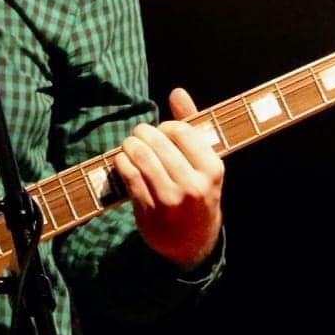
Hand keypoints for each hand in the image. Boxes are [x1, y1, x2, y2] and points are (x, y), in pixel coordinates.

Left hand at [111, 87, 224, 269]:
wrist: (192, 243)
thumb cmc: (197, 193)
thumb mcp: (204, 163)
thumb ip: (192, 125)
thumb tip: (177, 91)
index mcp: (212, 169)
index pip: (181, 131)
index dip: (166, 127)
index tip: (163, 133)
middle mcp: (193, 184)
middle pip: (158, 142)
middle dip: (143, 133)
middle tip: (140, 135)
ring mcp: (170, 199)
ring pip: (141, 157)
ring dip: (130, 145)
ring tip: (130, 145)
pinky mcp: (149, 210)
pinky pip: (129, 176)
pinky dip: (121, 162)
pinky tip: (122, 160)